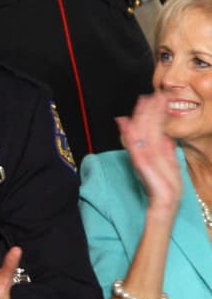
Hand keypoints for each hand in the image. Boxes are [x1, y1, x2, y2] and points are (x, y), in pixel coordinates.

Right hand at [119, 93, 182, 214]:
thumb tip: (166, 136)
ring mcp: (143, 157)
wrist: (164, 204)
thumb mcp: (170, 164)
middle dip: (148, 111)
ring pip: (140, 133)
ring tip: (143, 102)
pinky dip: (130, 136)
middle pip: (146, 127)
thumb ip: (167, 149)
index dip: (155, 113)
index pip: (153, 128)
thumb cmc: (166, 187)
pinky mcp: (140, 165)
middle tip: (149, 94)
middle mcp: (147, 152)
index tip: (158, 97)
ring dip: (140, 118)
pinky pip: (134, 148)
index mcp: (155, 151)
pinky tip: (127, 125)